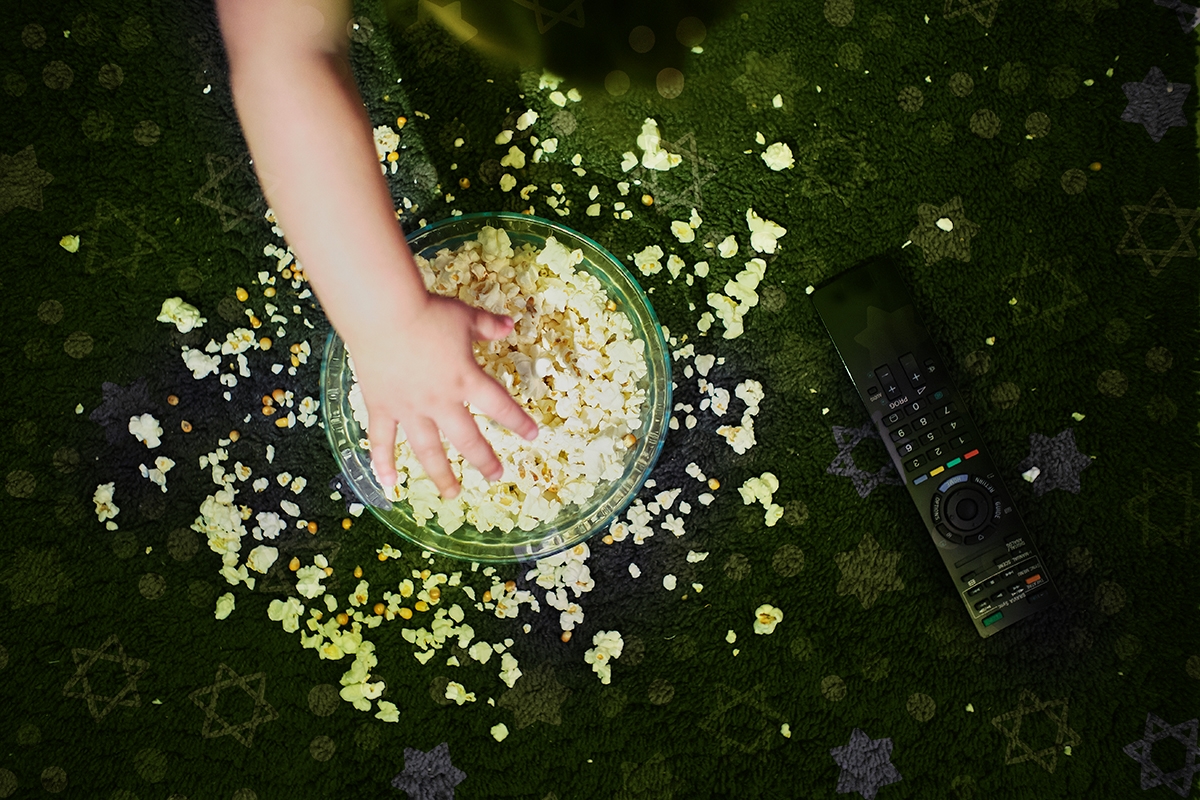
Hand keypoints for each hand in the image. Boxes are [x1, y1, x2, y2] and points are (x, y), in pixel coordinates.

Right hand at [348, 291, 538, 498]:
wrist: (382, 313)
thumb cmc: (427, 312)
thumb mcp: (464, 316)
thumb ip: (487, 325)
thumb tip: (510, 325)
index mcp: (466, 380)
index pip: (500, 406)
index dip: (518, 422)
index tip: (532, 436)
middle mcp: (441, 402)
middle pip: (467, 440)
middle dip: (484, 460)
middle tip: (496, 476)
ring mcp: (410, 409)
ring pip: (428, 450)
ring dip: (442, 474)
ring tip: (453, 494)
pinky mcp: (382, 407)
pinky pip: (382, 440)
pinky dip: (384, 463)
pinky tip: (390, 484)